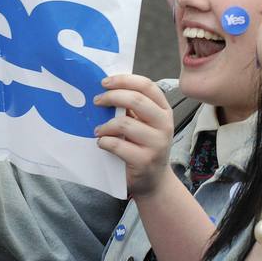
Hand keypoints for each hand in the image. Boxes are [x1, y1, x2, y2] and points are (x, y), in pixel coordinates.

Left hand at [94, 75, 174, 196]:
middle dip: (111, 97)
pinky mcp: (145, 160)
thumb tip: (106, 89)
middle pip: (136, 100)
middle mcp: (164, 124)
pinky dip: (104, 142)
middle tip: (97, 101)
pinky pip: (117, 145)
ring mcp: (157, 143)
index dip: (124, 80)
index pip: (146, 86)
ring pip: (124, 123)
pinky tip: (102, 143)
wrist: (153, 180)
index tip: (104, 82)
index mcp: (164, 110)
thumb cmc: (143, 147)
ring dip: (105, 125)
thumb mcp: (144, 124)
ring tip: (99, 130)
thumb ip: (132, 107)